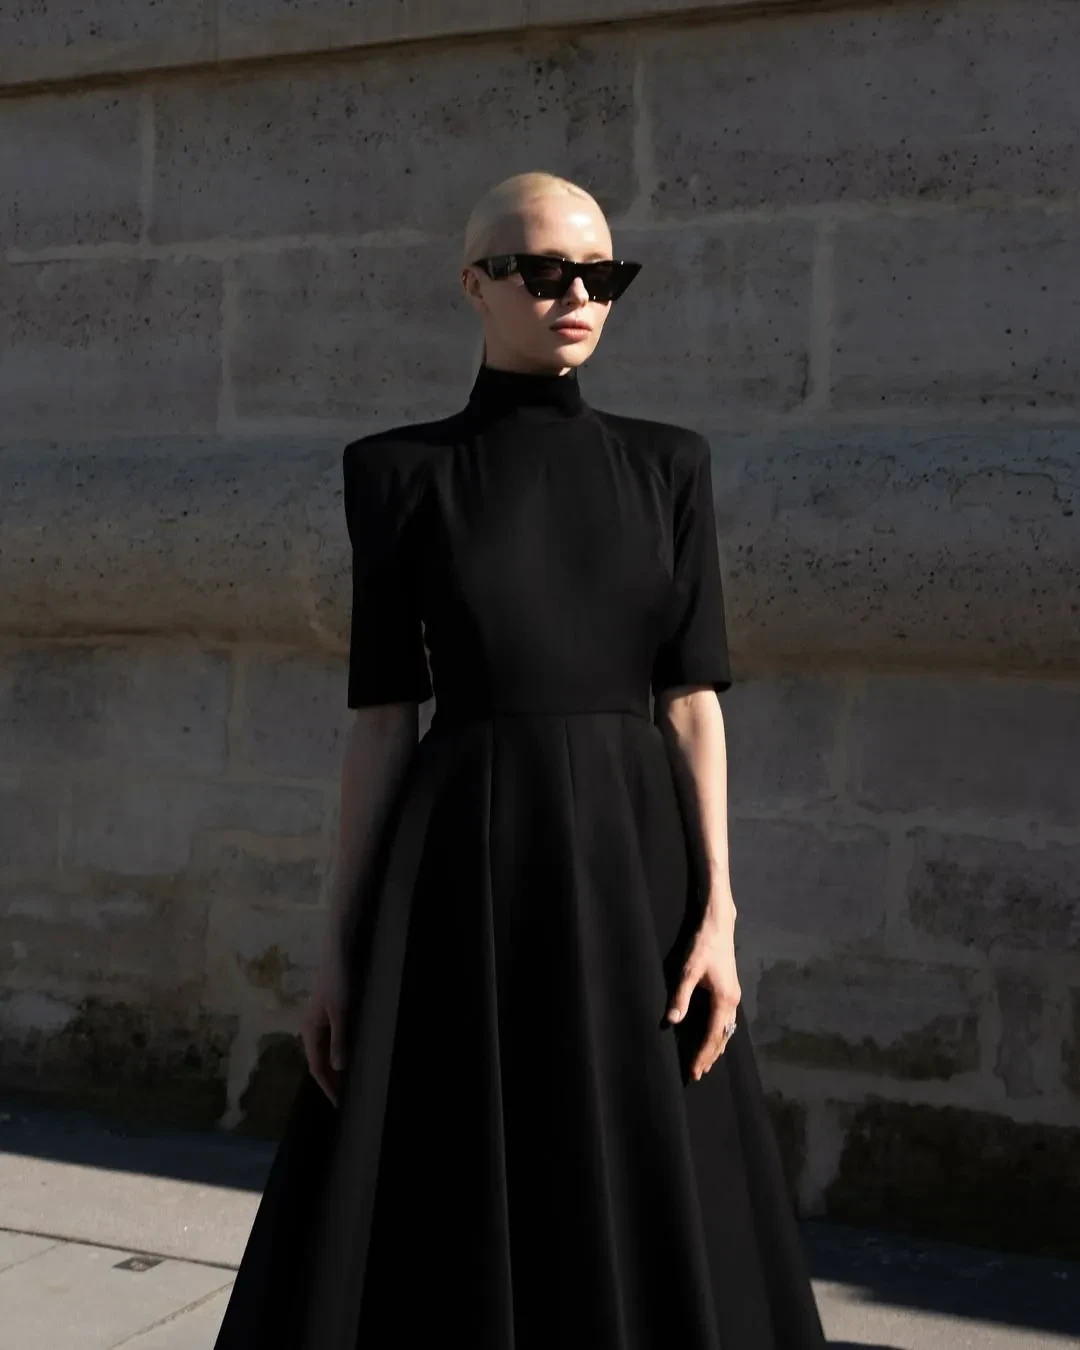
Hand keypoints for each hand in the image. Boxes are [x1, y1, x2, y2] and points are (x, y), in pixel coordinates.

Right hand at [301, 948, 348, 1107]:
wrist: (338, 953)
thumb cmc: (339, 982)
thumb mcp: (341, 1012)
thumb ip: (339, 1040)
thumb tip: (338, 1068)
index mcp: (310, 1031)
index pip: (316, 1067)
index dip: (328, 1086)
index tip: (339, 1104)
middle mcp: (310, 1029)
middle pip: (319, 1061)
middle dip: (331, 1081)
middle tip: (346, 1099)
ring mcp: (318, 1021)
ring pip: (325, 1052)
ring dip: (335, 1068)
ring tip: (349, 1083)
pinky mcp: (327, 1014)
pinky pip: (331, 1041)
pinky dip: (339, 1053)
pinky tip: (349, 1058)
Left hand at [665, 910, 741, 1080]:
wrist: (718, 925)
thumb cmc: (703, 945)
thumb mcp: (688, 970)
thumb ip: (681, 996)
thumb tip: (673, 1020)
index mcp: (724, 999)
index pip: (713, 1035)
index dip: (703, 1054)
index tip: (694, 1071)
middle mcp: (733, 1001)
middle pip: (723, 1036)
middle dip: (711, 1056)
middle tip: (698, 1073)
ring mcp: (734, 995)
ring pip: (727, 1029)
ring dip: (716, 1046)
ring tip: (706, 1062)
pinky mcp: (730, 989)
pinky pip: (727, 1020)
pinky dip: (720, 1034)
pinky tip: (714, 1037)